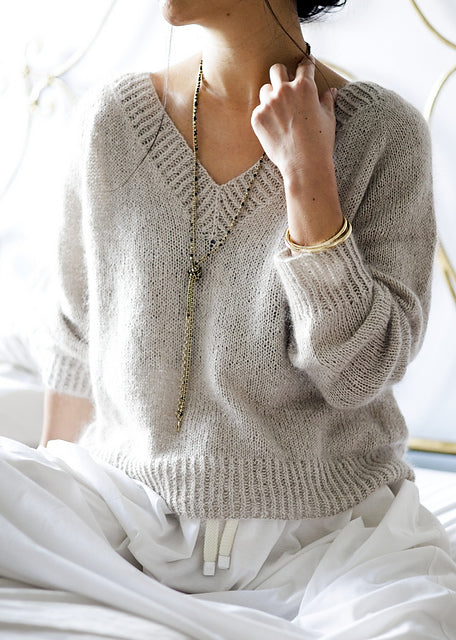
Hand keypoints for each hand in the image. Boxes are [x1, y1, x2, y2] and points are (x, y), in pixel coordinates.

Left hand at [251, 56, 336, 182]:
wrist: (304, 164)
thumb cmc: (320, 142)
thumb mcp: (328, 118)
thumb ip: (327, 100)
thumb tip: (331, 91)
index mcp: (304, 86)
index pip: (304, 65)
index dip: (306, 66)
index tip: (305, 68)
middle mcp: (284, 90)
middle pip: (277, 69)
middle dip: (282, 74)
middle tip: (286, 85)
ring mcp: (268, 104)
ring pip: (265, 89)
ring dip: (272, 96)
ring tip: (280, 111)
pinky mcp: (257, 118)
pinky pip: (259, 109)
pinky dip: (265, 115)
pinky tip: (274, 127)